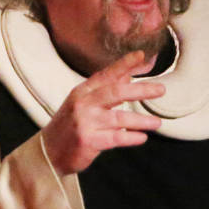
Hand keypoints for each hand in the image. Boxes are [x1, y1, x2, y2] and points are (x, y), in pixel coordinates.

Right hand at [40, 51, 165, 175]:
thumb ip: (105, 89)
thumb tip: (127, 75)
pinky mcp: (88, 141)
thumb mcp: (82, 103)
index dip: (124, 64)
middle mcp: (83, 104)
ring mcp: (85, 122)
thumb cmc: (68, 126)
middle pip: (116, 93)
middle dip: (140, 90)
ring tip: (157, 123)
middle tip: (160, 89)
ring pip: (119, 118)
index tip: (140, 55)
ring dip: (141, 120)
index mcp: (82, 92)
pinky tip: (142, 137)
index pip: (106, 74)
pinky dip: (131, 137)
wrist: (48, 153)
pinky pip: (116, 138)